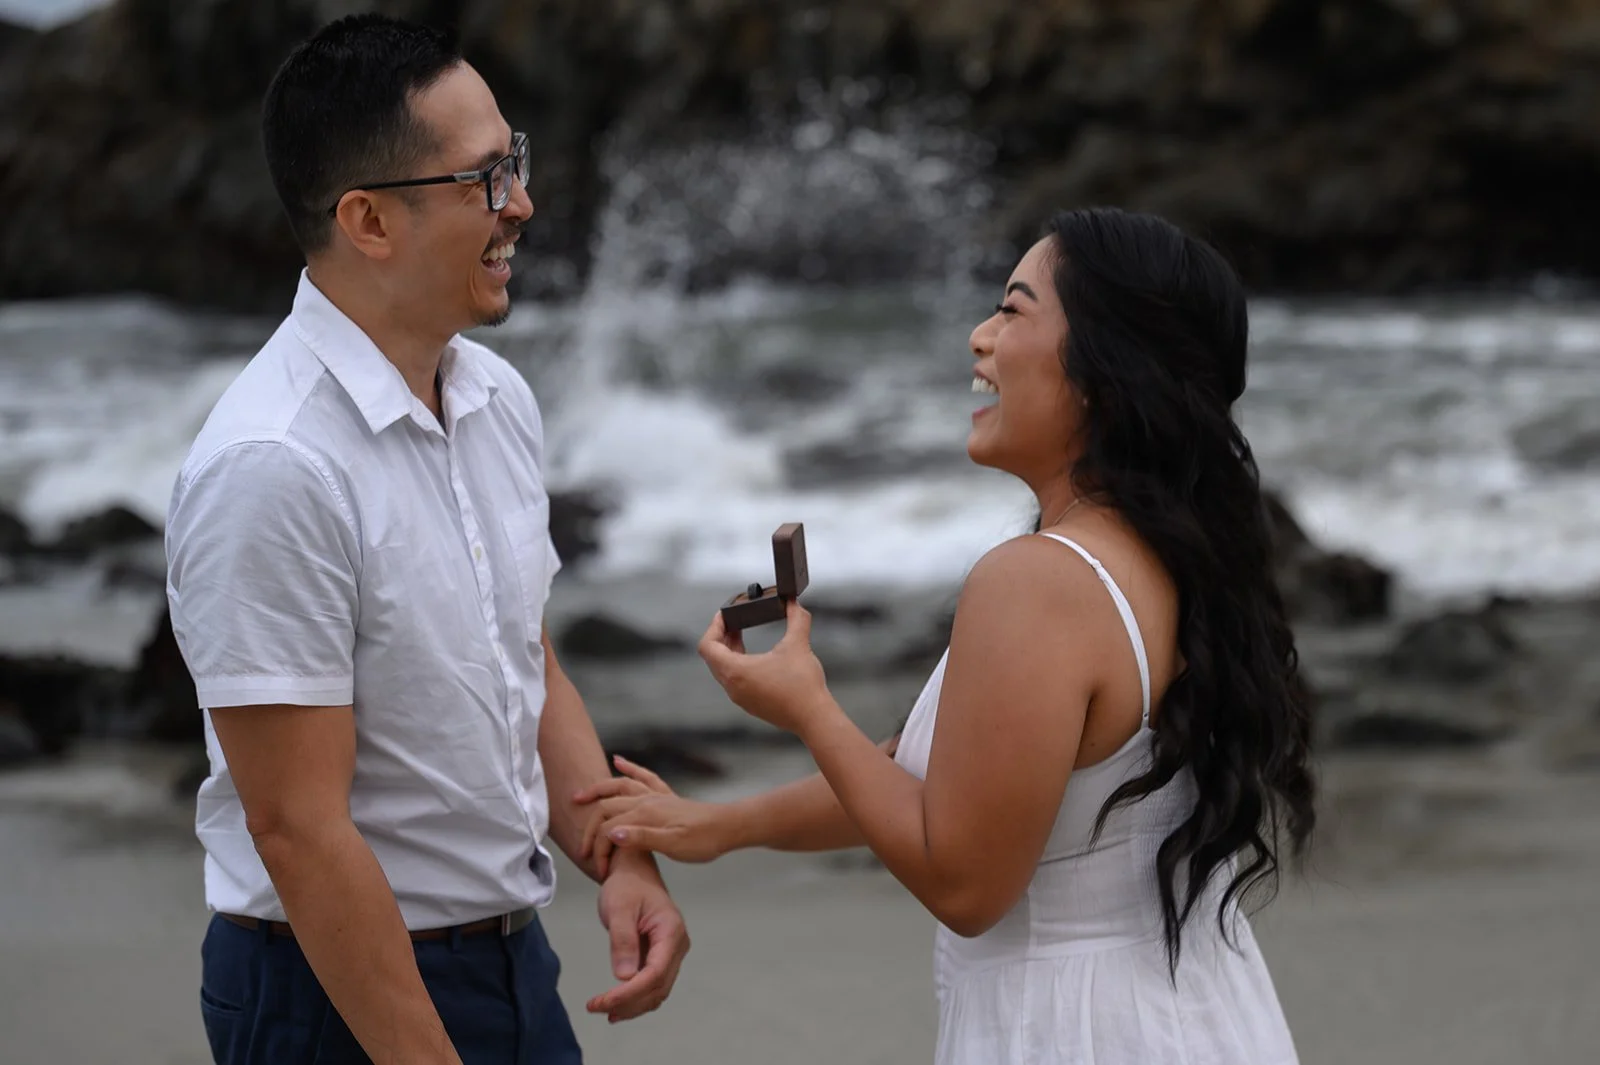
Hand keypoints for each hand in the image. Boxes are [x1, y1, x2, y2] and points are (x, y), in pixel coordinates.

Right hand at [575, 755, 734, 876]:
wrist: (728, 828)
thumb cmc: (703, 840)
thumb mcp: (672, 845)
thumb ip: (641, 838)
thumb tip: (611, 835)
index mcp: (645, 814)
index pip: (609, 828)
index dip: (600, 849)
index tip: (601, 869)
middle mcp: (647, 800)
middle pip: (608, 807)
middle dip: (591, 827)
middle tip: (582, 849)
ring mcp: (657, 796)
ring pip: (620, 786)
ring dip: (599, 790)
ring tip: (580, 797)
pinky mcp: (667, 796)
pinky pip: (644, 777)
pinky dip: (630, 767)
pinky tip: (619, 761)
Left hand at [586, 854, 689, 1022]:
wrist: (634, 874)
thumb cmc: (626, 886)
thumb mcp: (619, 908)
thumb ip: (622, 940)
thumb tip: (624, 977)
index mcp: (671, 931)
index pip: (655, 973)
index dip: (630, 993)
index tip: (603, 1002)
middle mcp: (677, 946)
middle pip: (658, 987)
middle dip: (628, 1003)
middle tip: (595, 1007)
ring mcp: (670, 953)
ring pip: (657, 991)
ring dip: (632, 1006)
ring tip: (604, 1011)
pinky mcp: (660, 958)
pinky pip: (652, 985)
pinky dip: (635, 999)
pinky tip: (616, 1007)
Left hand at [697, 600, 832, 735]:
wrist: (814, 718)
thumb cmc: (802, 685)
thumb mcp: (798, 644)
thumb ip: (796, 618)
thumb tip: (793, 602)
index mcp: (735, 671)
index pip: (707, 646)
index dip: (713, 627)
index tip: (724, 616)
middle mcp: (732, 687)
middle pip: (713, 658)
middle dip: (721, 637)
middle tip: (732, 623)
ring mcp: (740, 698)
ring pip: (723, 670)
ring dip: (729, 651)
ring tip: (740, 636)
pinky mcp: (751, 705)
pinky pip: (734, 681)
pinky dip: (737, 665)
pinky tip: (754, 658)